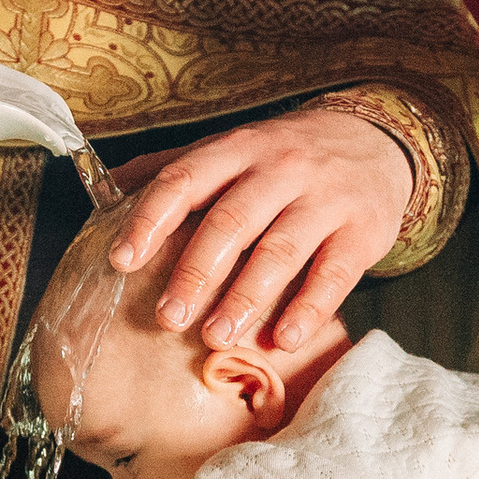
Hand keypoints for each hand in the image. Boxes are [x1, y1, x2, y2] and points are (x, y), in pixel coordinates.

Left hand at [104, 107, 414, 349]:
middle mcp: (281, 167)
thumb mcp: (233, 148)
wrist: (375, 139)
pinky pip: (334, 275)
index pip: (186, 179)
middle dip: (196, 273)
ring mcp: (326, 198)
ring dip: (245, 298)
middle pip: (231, 221)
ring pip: (280, 250)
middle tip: (168, 318)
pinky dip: (308, 310)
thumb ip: (173, 170)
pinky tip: (283, 339)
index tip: (122, 260)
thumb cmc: (284, 156)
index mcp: (238, 149)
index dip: (150, 220)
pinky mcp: (363, 231)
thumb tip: (103, 191)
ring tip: (216, 338)